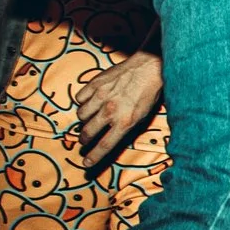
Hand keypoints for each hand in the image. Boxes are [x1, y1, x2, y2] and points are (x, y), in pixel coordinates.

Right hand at [75, 52, 163, 168]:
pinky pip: (80, 98)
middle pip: (88, 132)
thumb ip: (127, 126)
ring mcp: (101, 96)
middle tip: (84, 140)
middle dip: (84, 140)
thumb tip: (112, 137)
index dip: (94, 156)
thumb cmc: (150, 92)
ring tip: (89, 119)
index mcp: (126, 121)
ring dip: (83, 120)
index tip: (86, 164)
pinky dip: (82, 102)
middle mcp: (111, 110)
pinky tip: (90, 101)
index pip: (105, 145)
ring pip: (81, 115)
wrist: (149, 66)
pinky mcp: (94, 84)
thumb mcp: (144, 115)